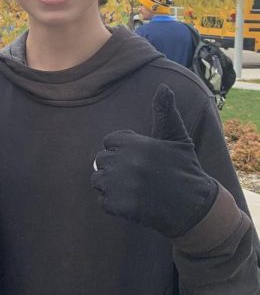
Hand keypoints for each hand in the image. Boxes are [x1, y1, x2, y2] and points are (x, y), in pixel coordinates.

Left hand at [90, 84, 217, 238]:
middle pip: (100, 160)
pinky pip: (102, 201)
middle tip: (136, 177)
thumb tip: (163, 87)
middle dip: (114, 168)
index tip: (138, 160)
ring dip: (111, 186)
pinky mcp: (119, 205)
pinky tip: (132, 204)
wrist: (195, 207)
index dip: (122, 151)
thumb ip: (164, 111)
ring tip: (133, 190)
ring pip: (97, 180)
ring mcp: (120, 184)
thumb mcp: (176, 138)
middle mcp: (126, 162)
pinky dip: (113, 205)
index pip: (109, 142)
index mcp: (136, 143)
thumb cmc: (184, 169)